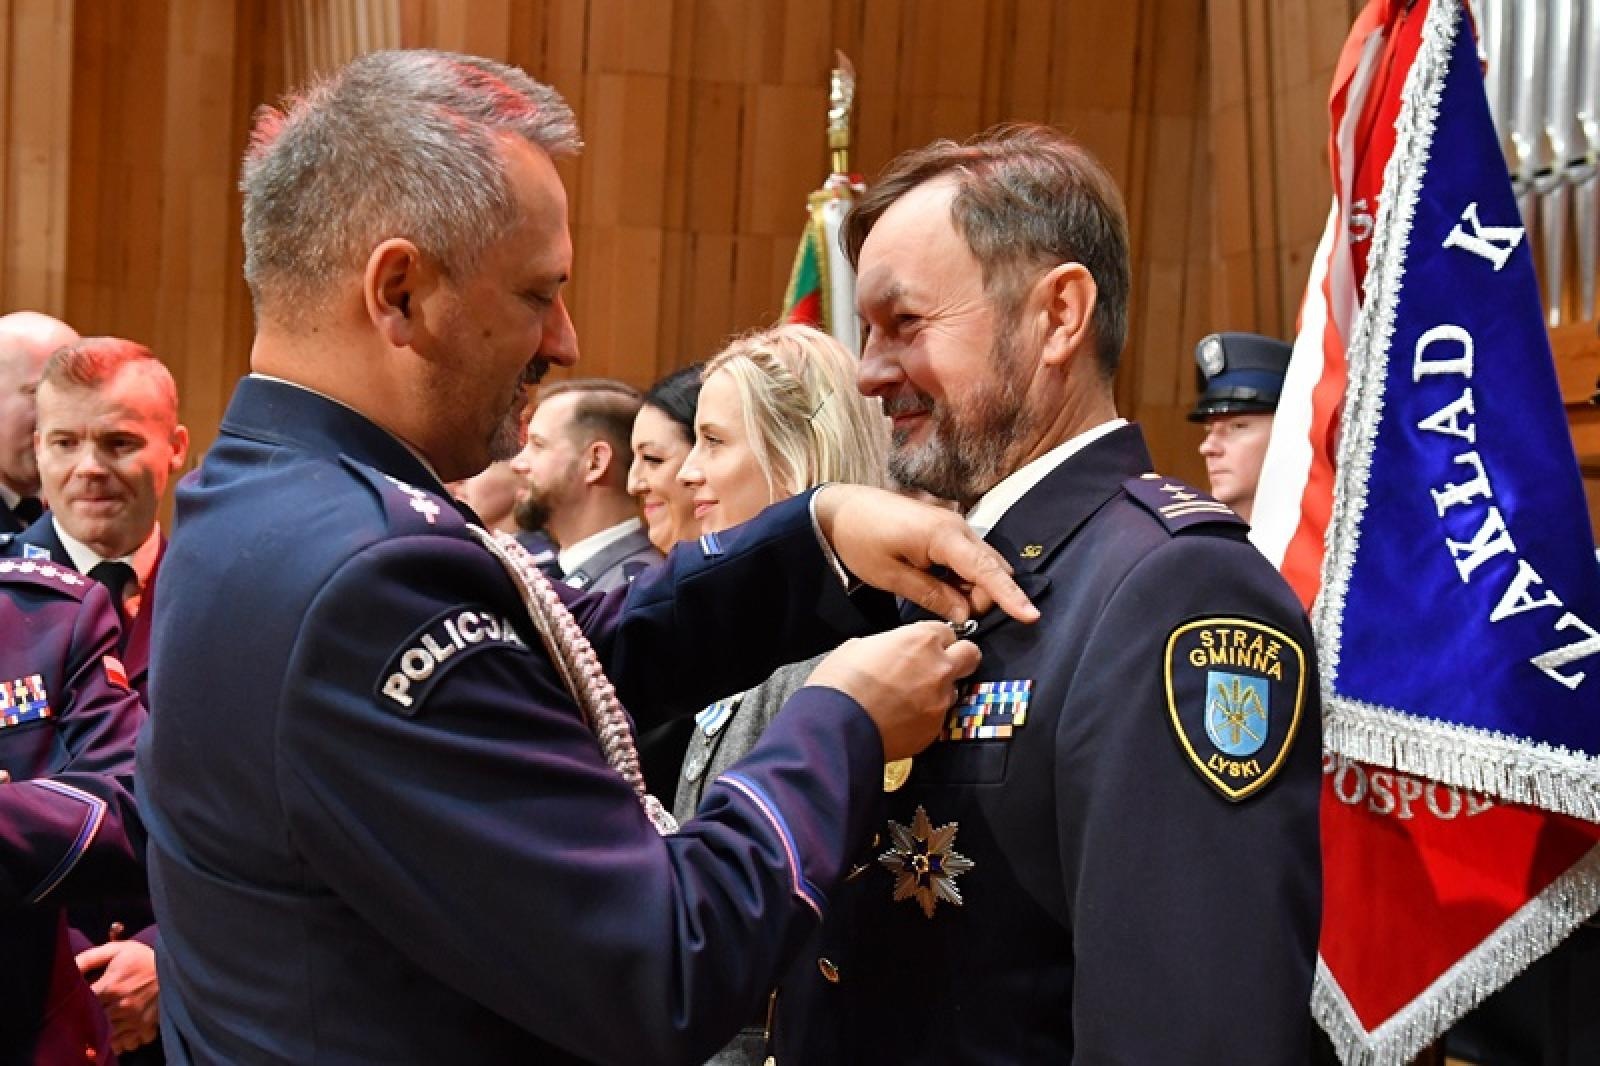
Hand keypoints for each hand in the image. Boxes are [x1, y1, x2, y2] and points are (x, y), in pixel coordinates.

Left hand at [77, 938, 159, 1052]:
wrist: (177, 965)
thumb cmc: (143, 957)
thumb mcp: (117, 950)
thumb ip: (89, 958)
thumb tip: (68, 968)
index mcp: (110, 987)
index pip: (81, 1005)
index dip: (75, 1007)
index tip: (76, 1004)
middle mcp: (121, 1006)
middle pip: (93, 1024)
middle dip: (88, 1022)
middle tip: (89, 1016)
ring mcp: (134, 1019)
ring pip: (109, 1038)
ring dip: (103, 1034)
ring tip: (104, 1025)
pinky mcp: (146, 1027)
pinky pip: (129, 1044)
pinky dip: (123, 1042)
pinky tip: (121, 1032)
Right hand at [808, 621, 980, 759]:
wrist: (836, 727)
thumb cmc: (840, 683)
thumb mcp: (859, 646)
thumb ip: (889, 644)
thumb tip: (893, 650)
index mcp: (921, 640)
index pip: (947, 631)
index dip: (935, 639)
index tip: (925, 646)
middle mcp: (939, 668)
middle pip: (970, 655)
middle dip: (958, 657)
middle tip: (937, 665)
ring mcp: (941, 701)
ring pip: (955, 689)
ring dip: (940, 690)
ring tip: (910, 698)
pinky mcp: (935, 729)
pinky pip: (939, 717)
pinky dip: (926, 716)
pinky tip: (902, 718)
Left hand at [812, 485, 1038, 625]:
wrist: (841, 510)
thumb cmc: (861, 541)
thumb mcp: (892, 575)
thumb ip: (932, 595)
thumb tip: (965, 615)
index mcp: (944, 536)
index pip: (987, 570)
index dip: (1010, 596)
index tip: (1031, 616)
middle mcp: (958, 527)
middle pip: (991, 570)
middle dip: (983, 598)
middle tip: (949, 615)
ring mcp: (954, 527)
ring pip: (982, 566)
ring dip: (972, 589)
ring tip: (937, 598)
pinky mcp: (946, 531)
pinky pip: (968, 560)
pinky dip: (963, 579)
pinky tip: (940, 588)